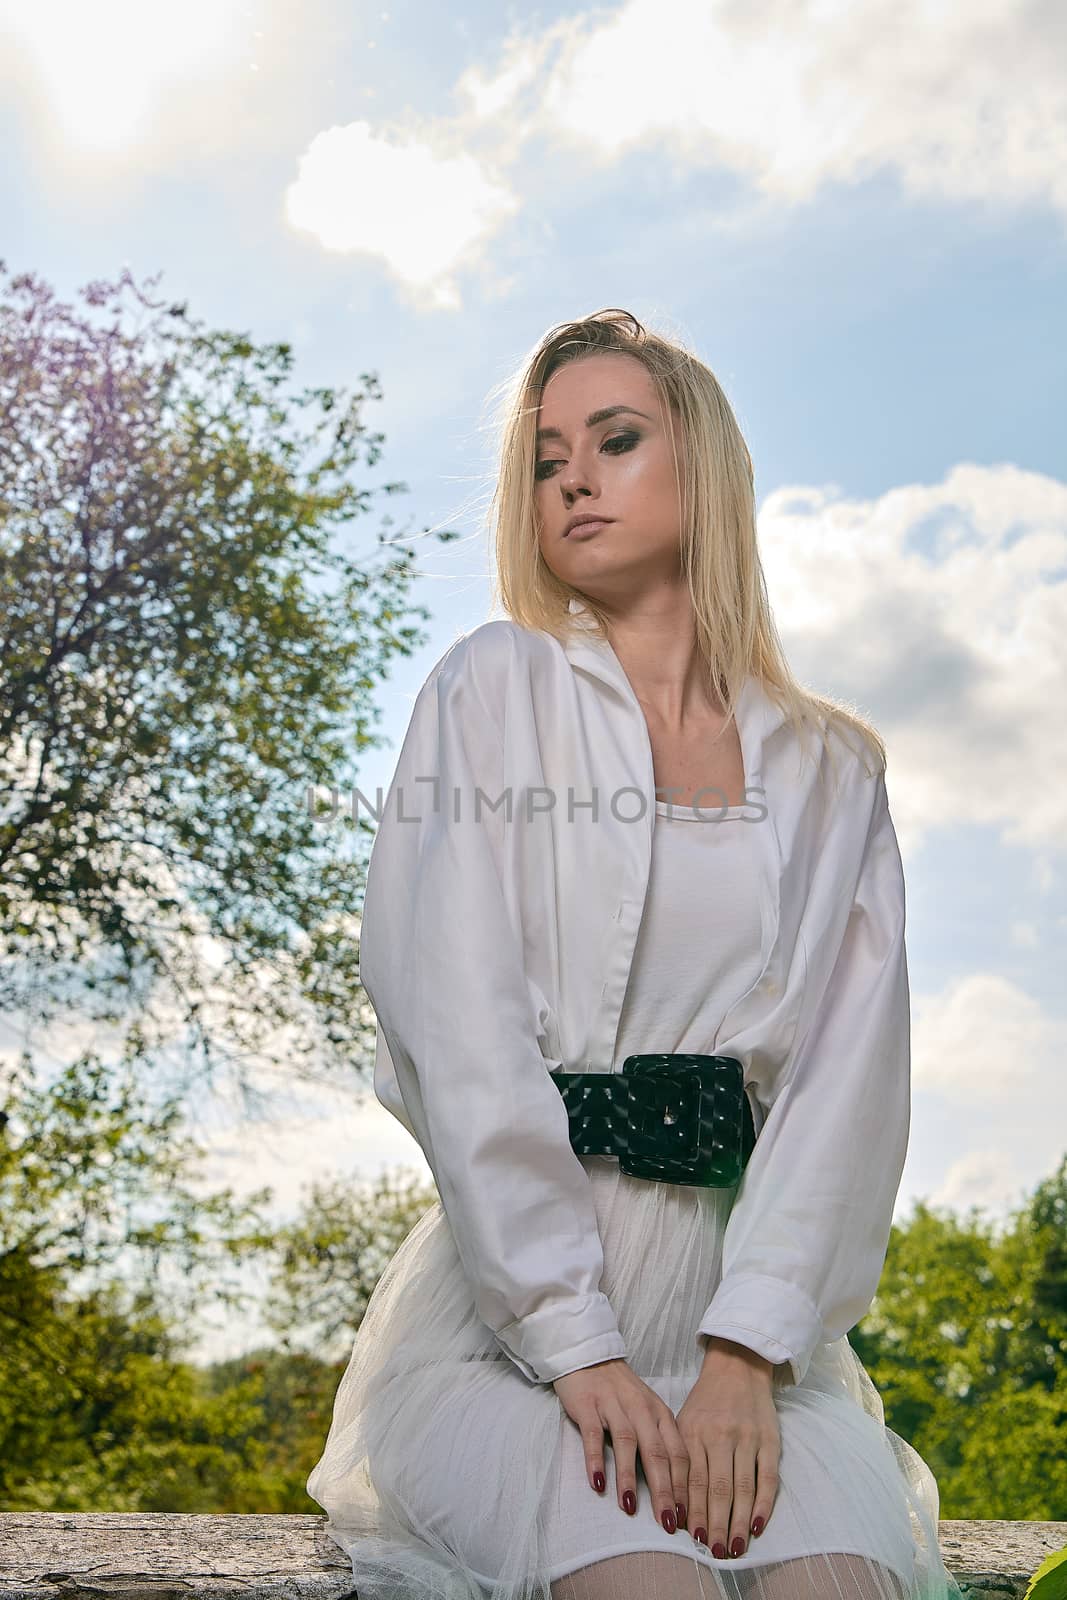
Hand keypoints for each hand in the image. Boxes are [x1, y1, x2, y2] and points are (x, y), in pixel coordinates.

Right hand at [552, 1358, 689, 1535]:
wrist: (589, 1356)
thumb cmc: (620, 1392)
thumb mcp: (647, 1413)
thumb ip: (660, 1443)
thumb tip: (674, 1491)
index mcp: (660, 1414)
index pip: (679, 1454)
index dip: (684, 1487)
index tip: (687, 1518)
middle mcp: (642, 1410)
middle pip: (657, 1453)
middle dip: (664, 1491)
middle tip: (667, 1524)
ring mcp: (614, 1405)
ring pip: (627, 1443)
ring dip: (630, 1477)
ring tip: (630, 1507)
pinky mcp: (588, 1405)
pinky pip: (593, 1434)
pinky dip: (595, 1458)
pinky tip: (597, 1483)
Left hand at [675, 1336, 780, 1557]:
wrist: (738, 1365)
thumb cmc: (707, 1401)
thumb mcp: (684, 1421)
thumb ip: (680, 1459)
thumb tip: (675, 1504)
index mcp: (694, 1431)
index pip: (692, 1479)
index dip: (693, 1511)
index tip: (691, 1538)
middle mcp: (720, 1435)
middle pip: (717, 1488)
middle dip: (715, 1523)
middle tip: (715, 1552)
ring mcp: (746, 1438)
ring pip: (742, 1487)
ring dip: (738, 1521)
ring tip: (735, 1547)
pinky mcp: (770, 1439)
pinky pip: (768, 1477)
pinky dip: (764, 1503)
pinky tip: (758, 1525)